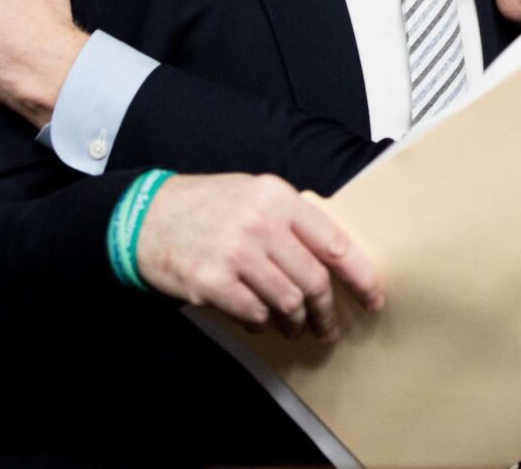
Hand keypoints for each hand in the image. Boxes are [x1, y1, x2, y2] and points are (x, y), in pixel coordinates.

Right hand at [136, 173, 384, 341]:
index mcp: (278, 197)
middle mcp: (260, 223)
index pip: (335, 242)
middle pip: (314, 279)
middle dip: (327, 311)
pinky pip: (254, 314)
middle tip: (329, 327)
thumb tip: (334, 255)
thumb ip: (292, 218)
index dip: (360, 275)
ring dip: (296, 322)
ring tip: (295, 327)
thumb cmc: (208, 206)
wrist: (146, 217)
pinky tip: (260, 321)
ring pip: (288, 302)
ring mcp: (235, 253)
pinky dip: (262, 323)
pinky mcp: (212, 282)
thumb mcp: (255, 193)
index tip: (373, 297)